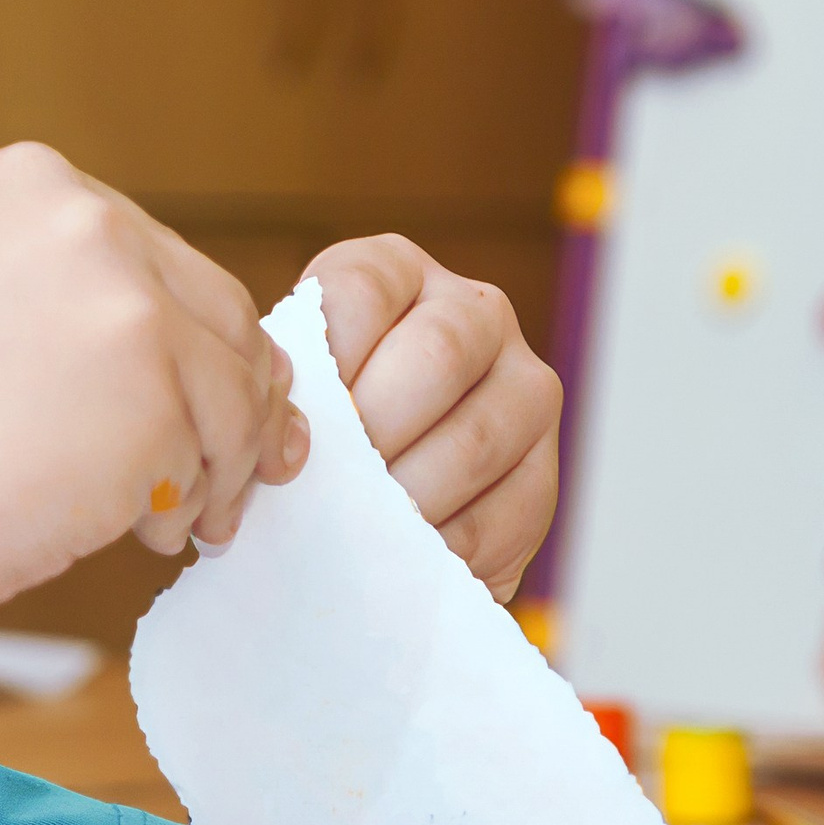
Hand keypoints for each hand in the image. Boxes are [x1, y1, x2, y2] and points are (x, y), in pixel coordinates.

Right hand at [0, 145, 306, 630]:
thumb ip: (71, 322)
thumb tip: (208, 377)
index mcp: (30, 184)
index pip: (162, 263)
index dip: (187, 350)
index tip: (192, 413)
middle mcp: (87, 221)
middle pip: (220, 319)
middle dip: (229, 410)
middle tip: (217, 488)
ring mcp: (126, 303)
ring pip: (234, 396)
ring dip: (217, 470)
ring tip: (176, 525)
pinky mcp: (153, 393)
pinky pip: (214, 463)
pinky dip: (189, 509)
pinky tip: (137, 537)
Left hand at [301, 235, 560, 599]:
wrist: (371, 496)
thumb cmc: (313, 430)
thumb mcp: (292, 388)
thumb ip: (289, 392)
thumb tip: (279, 432)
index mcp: (397, 271)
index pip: (364, 290)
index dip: (326, 359)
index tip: (298, 420)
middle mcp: (476, 311)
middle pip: (439, 353)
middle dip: (374, 430)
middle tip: (331, 482)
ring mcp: (523, 386)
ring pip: (478, 436)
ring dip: (410, 494)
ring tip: (361, 526)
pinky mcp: (544, 469)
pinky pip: (508, 509)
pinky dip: (448, 541)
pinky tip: (406, 553)